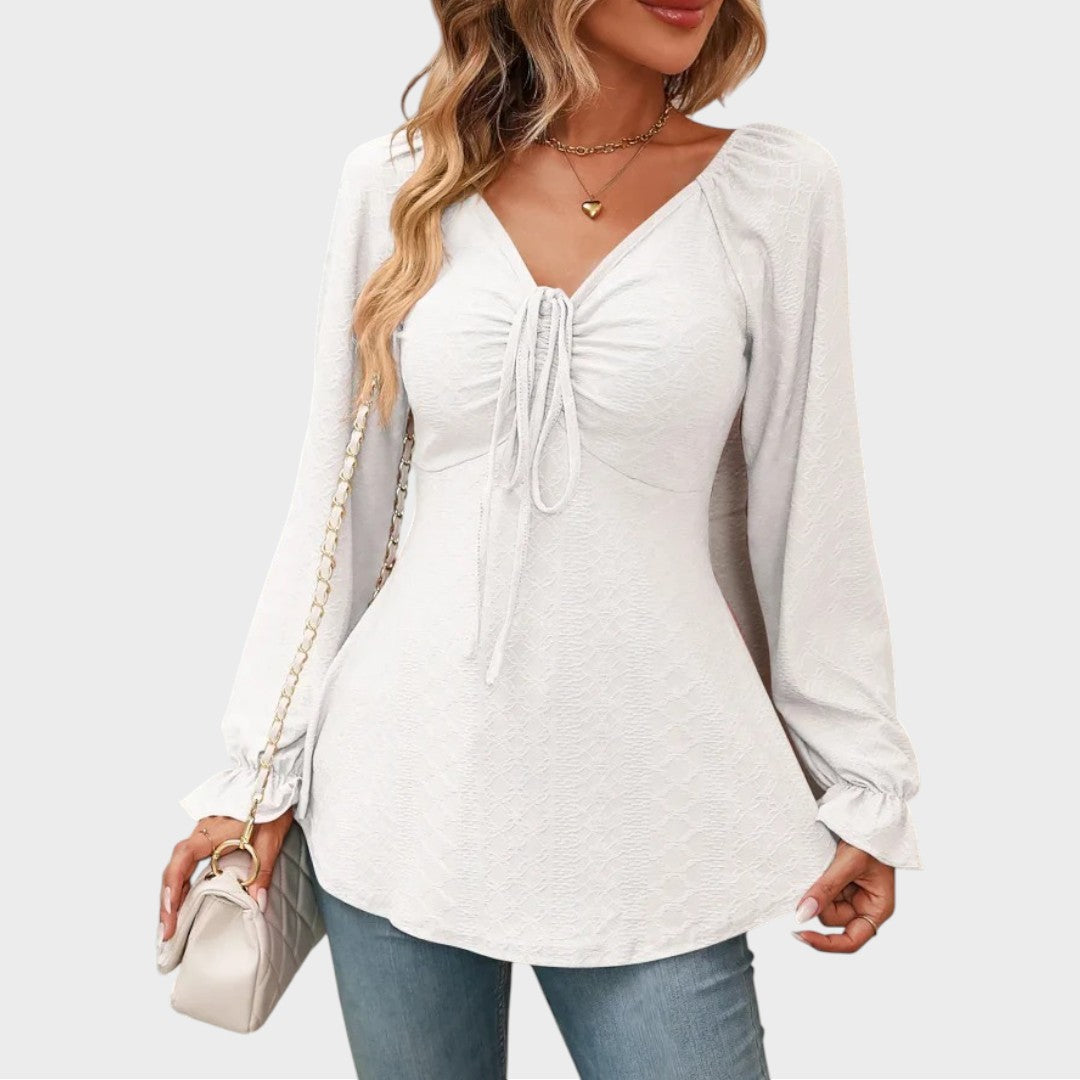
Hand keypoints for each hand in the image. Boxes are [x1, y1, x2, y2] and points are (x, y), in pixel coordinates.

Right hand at [157, 808, 294, 944]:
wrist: (275, 782)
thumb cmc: (271, 807)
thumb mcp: (270, 840)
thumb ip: (261, 872)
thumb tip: (257, 904)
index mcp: (210, 832)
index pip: (182, 860)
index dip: (173, 888)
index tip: (170, 914)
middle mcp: (200, 834)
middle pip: (174, 870)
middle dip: (168, 904)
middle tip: (166, 934)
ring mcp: (202, 836)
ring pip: (178, 869)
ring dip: (173, 897)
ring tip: (171, 927)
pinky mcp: (208, 839)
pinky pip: (188, 865)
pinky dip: (183, 886)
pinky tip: (184, 904)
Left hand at [791, 839, 894, 952]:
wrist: (867, 815)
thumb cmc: (869, 839)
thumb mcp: (848, 864)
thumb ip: (825, 890)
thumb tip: (802, 915)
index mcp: (877, 909)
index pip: (850, 941)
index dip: (825, 943)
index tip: (800, 934)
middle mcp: (864, 907)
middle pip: (831, 919)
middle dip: (822, 900)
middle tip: (825, 872)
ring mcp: (851, 896)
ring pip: (822, 905)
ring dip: (818, 888)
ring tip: (828, 862)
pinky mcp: (839, 885)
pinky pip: (820, 891)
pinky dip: (816, 882)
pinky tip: (821, 865)